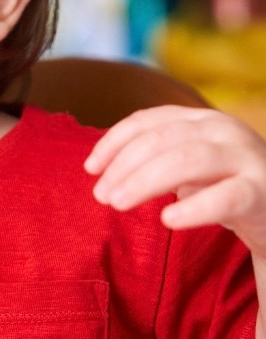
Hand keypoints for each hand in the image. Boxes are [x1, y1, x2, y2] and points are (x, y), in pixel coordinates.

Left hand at [85, 106, 265, 257]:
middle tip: (100, 194)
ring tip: (118, 203)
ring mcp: (247, 157)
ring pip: (186, 160)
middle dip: (123, 166)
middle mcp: (224, 130)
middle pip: (161, 140)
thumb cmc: (224, 185)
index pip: (147, 120)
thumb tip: (98, 168)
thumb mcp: (187, 164)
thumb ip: (153, 157)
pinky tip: (168, 219)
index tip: (89, 168)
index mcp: (201, 119)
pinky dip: (194, 207)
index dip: (113, 142)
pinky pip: (226, 197)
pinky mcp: (263, 190)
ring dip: (144, 181)